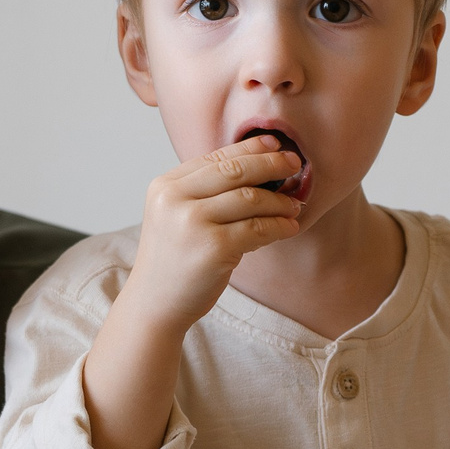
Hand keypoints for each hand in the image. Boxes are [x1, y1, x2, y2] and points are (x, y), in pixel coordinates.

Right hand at [117, 136, 303, 332]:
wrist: (154, 303)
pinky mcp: (213, 248)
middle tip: (295, 164)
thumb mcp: (177, 216)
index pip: (215, 158)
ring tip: (294, 205)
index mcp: (165, 186)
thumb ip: (205, 192)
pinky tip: (289, 227)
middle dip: (270, 165)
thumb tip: (258, 169)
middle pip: (235, 171)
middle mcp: (175, 199)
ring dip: (279, 201)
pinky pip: (258, 229)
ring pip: (250, 199)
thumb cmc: (174, 260)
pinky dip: (279, 226)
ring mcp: (192, 223)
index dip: (250, 148)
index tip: (275, 145)